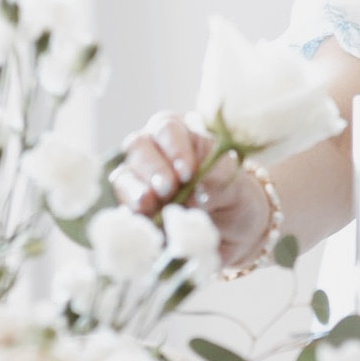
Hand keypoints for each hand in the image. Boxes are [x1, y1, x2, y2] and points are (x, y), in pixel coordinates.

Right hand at [110, 112, 274, 269]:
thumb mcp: (237, 186)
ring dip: (134, 189)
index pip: (168, 128)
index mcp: (182, 134)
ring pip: (124, 175)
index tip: (187, 172)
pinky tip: (143, 220)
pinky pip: (121, 206)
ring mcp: (139, 180)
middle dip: (152, 168)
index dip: (174, 147)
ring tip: (148, 205)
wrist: (233, 232)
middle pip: (139, 147)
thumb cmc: (235, 197)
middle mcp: (154, 151)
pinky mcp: (132, 209)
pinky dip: (129, 213)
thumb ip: (220, 180)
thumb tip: (200, 188)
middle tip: (167, 189)